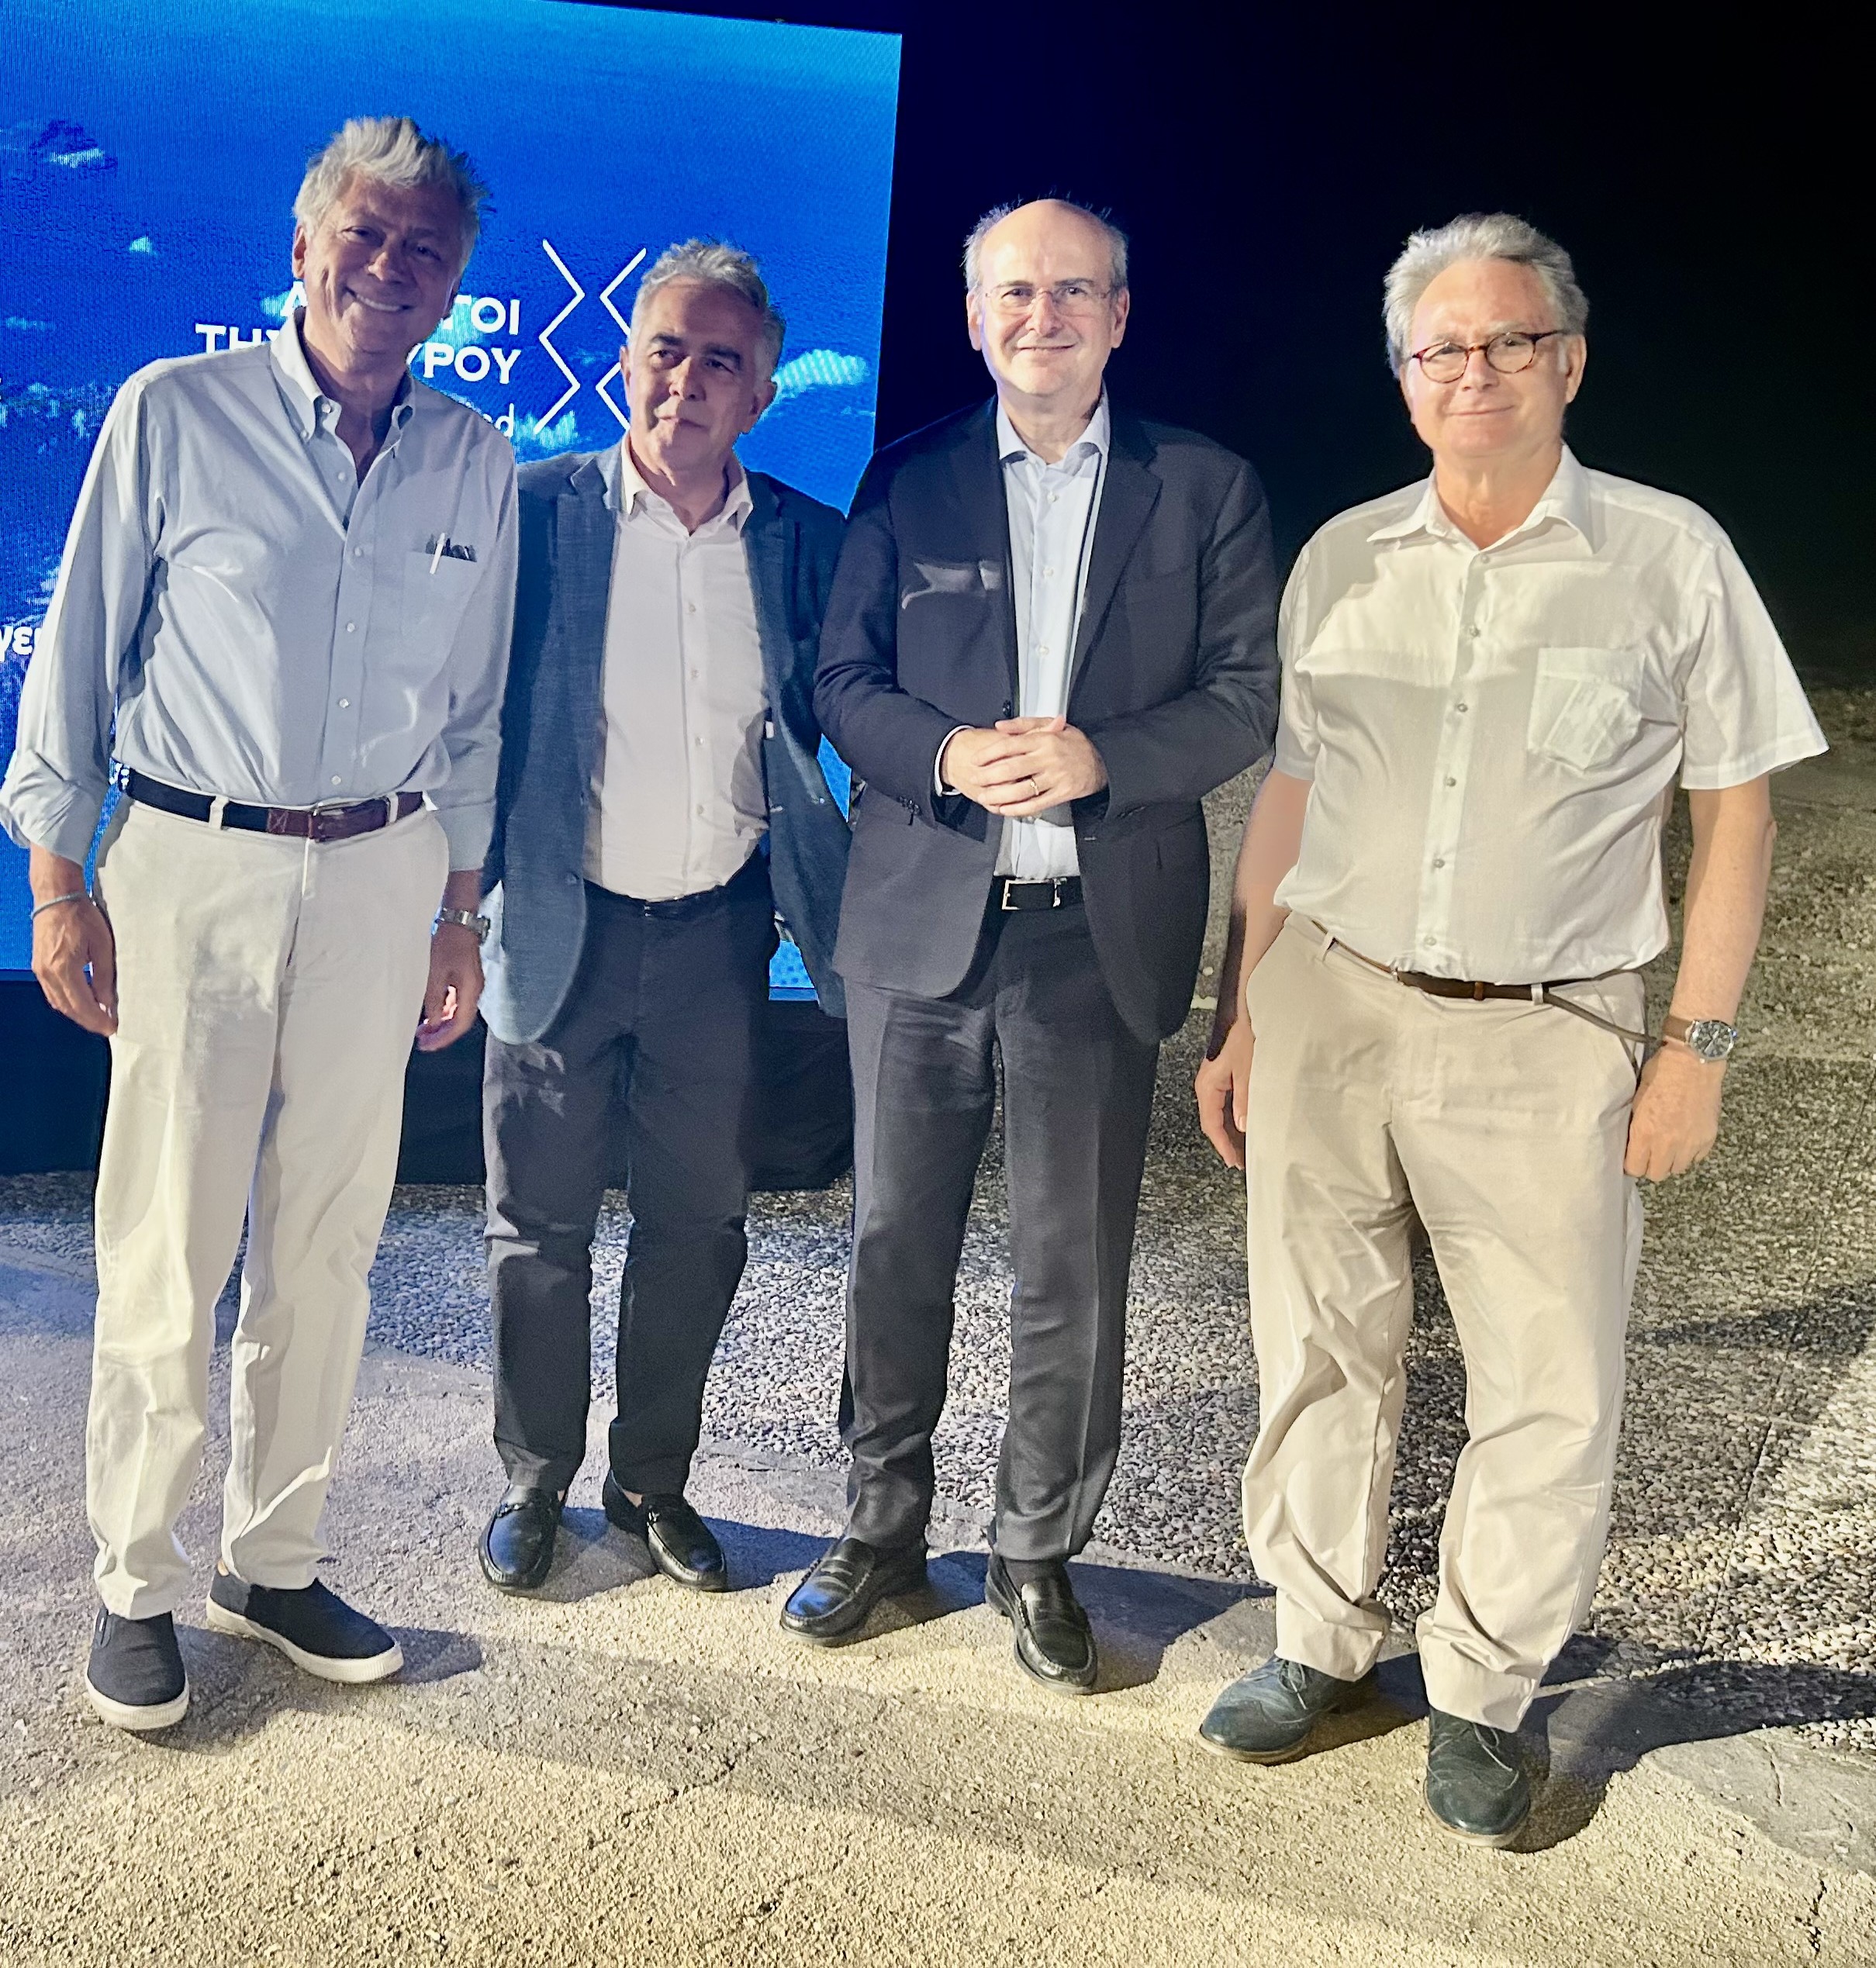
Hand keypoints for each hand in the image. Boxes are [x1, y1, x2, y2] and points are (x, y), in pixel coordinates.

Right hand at [30, 853, 116, 1035]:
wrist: (56, 897)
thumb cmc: (82, 916)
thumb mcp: (102, 946)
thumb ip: (104, 977)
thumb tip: (108, 1003)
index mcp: (63, 969)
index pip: (82, 1005)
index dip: (97, 1019)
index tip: (112, 1028)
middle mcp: (47, 973)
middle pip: (68, 1008)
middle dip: (88, 1021)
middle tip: (107, 1028)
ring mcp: (40, 970)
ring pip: (58, 1002)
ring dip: (77, 1013)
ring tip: (98, 1019)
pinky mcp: (38, 966)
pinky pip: (52, 992)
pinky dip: (67, 1002)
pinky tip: (81, 1003)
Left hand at [417, 923, 482, 1051]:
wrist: (459, 920)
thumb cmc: (448, 942)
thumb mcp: (436, 971)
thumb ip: (434, 998)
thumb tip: (432, 1022)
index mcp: (470, 990)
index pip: (460, 1024)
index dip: (444, 1038)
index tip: (427, 1046)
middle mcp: (473, 991)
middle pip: (460, 1021)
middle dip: (441, 1034)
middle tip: (421, 1043)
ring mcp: (470, 985)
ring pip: (457, 1013)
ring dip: (441, 1024)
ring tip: (422, 1032)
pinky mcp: (464, 979)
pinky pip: (455, 1002)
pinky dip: (443, 1011)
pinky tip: (430, 1014)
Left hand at [938, 716, 1106, 817]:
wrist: (1102, 762)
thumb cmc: (1075, 744)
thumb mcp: (1052, 725)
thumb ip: (1024, 725)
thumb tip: (1000, 726)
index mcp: (1044, 739)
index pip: (1009, 745)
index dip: (989, 753)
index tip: (976, 760)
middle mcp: (1048, 758)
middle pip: (1011, 769)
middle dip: (988, 776)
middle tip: (975, 779)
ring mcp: (1055, 777)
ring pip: (1021, 789)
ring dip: (999, 796)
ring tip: (985, 797)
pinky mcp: (1061, 793)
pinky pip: (1035, 804)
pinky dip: (1018, 809)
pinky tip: (1005, 809)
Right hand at [1195, 1018, 1254, 1169]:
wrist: (1249, 1012)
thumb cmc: (1245, 1034)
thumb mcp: (1248, 1069)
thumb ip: (1245, 1099)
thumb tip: (1243, 1126)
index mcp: (1207, 1085)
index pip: (1211, 1124)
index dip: (1223, 1145)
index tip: (1234, 1161)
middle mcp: (1208, 1085)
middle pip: (1213, 1122)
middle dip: (1226, 1143)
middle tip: (1241, 1161)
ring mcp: (1216, 1082)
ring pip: (1220, 1115)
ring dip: (1231, 1132)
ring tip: (1244, 1150)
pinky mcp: (1225, 1078)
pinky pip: (1226, 1105)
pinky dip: (1235, 1119)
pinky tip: (1246, 1127)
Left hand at [1623, 1044, 1724, 1179]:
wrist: (1693, 1061)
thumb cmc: (1661, 1073)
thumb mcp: (1636, 1100)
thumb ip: (1636, 1127)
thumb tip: (1633, 1144)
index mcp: (1645, 1132)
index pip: (1635, 1169)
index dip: (1633, 1164)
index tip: (1633, 1157)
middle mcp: (1668, 1143)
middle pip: (1657, 1174)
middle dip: (1651, 1166)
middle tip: (1650, 1153)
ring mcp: (1691, 1142)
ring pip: (1678, 1168)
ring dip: (1672, 1160)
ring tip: (1669, 1145)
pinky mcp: (1708, 1137)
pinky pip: (1697, 1158)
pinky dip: (1691, 1152)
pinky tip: (1686, 1137)